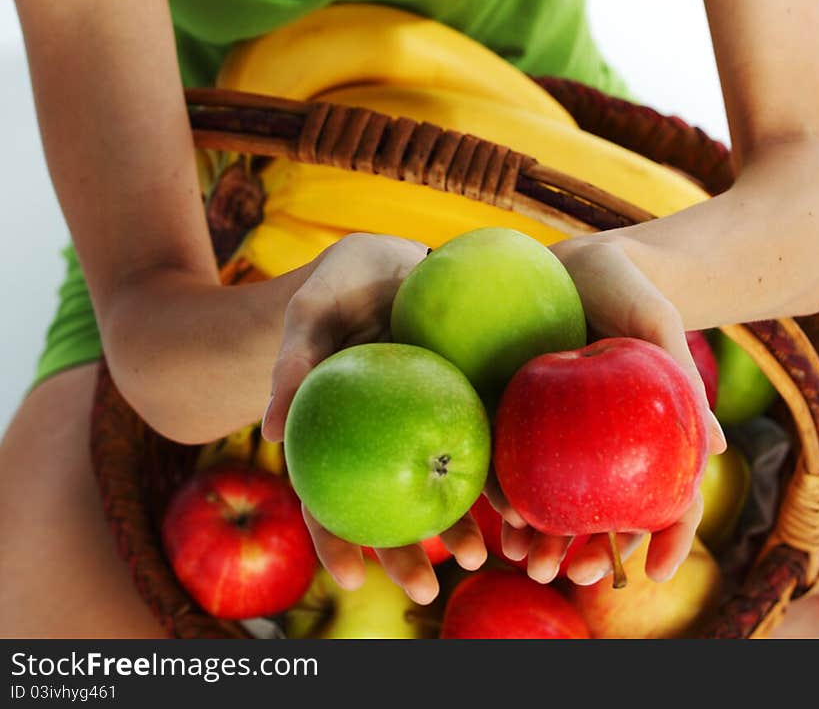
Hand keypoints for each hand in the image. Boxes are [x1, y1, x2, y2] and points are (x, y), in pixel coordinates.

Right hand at [259, 231, 487, 603]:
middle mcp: (382, 440)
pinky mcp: (469, 402)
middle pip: (388, 510)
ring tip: (487, 555)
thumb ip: (292, 362)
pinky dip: (499, 473)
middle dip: (405, 556)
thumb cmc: (339, 283)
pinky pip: (483, 444)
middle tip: (426, 590)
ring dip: (462, 527)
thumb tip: (269, 431)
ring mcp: (426, 426)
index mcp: (335, 432)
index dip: (334, 541)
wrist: (396, 256)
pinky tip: (521, 499)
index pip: (326, 499)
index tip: (350, 578)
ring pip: (441, 488)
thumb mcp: (310, 310)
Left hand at [485, 233, 725, 587]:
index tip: (660, 573)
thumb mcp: (657, 322)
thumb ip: (682, 375)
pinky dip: (502, 492)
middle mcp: (605, 443)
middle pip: (604, 513)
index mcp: (649, 434)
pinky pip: (509, 460)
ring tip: (522, 559)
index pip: (668, 497)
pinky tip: (491, 511)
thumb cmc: (631, 290)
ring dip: (542, 538)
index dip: (669, 538)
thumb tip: (717, 448)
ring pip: (555, 500)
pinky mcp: (516, 412)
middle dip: (589, 555)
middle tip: (572, 575)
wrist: (579, 259)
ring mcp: (559, 434)